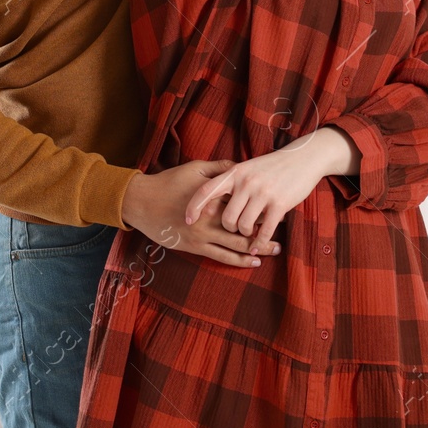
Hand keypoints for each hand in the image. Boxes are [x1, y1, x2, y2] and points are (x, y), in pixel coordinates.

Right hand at [122, 160, 270, 268]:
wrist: (142, 202)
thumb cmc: (168, 182)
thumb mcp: (194, 168)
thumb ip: (219, 168)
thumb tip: (240, 167)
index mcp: (213, 197)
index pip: (244, 202)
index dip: (263, 205)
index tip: (280, 204)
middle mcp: (210, 218)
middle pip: (245, 226)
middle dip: (266, 230)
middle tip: (285, 233)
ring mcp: (203, 235)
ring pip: (237, 245)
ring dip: (258, 248)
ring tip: (275, 249)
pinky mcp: (195, 247)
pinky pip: (222, 257)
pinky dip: (239, 261)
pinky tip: (254, 261)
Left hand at [182, 129, 355, 254]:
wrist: (302, 158)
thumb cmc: (271, 166)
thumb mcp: (247, 168)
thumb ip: (230, 182)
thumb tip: (210, 202)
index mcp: (235, 172)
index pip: (207, 190)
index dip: (194, 207)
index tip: (188, 220)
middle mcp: (246, 183)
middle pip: (226, 217)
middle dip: (228, 228)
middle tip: (234, 228)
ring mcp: (263, 193)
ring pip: (244, 226)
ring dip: (245, 234)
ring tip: (249, 231)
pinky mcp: (280, 204)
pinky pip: (264, 231)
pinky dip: (259, 242)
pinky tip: (257, 246)